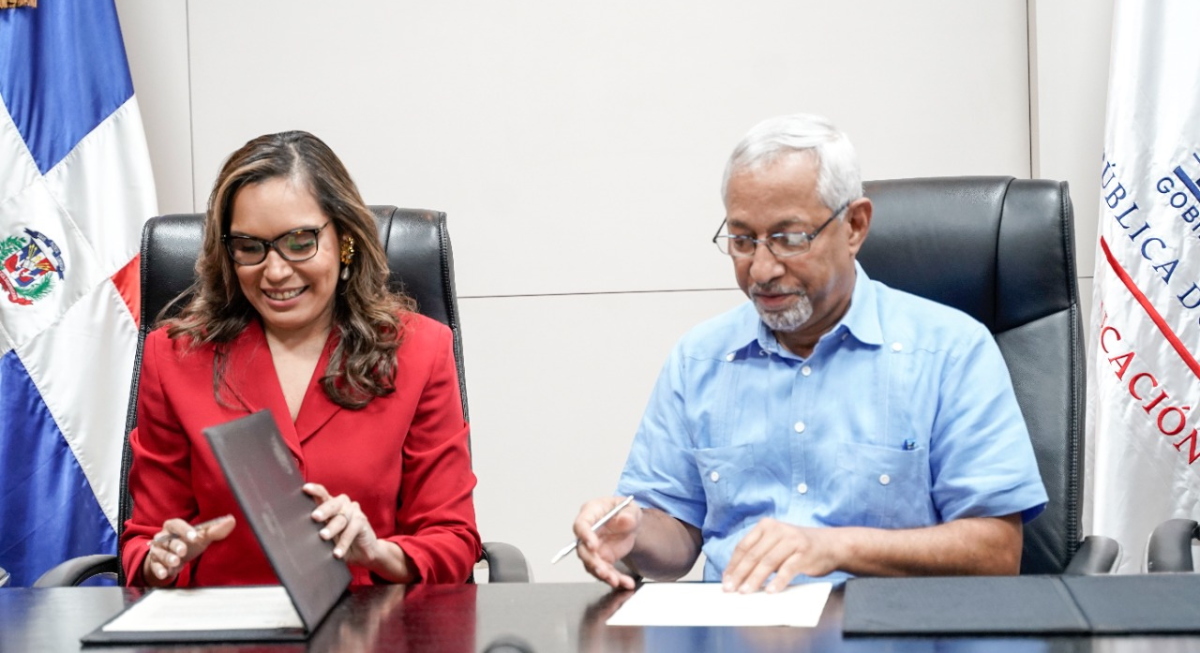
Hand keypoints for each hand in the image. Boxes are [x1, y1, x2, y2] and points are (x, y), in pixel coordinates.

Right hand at [143, 515, 235, 586]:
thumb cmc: (188, 543)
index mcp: (173, 526)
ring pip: (161, 553)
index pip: (177, 524)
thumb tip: (231, 520)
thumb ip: (215, 530)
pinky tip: (165, 573)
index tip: (195, 537)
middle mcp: (162, 537)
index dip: (185, 530)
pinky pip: (155, 566)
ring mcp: (157, 550)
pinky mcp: (155, 563)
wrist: (174, 559)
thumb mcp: (201, 537)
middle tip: (183, 551)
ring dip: (168, 558)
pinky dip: (159, 570)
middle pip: (167, 540)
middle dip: (176, 545)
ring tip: (176, 562)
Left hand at [303, 482, 382, 567]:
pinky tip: (337, 553)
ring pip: (341, 517)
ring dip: (332, 528)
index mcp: (330, 505)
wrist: (363, 553)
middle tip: (315, 517)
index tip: (305, 489)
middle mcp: (342, 505)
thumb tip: (296, 536)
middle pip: (333, 503)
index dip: (315, 490)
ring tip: (323, 536)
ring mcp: (354, 512)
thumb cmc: (340, 542)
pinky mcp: (362, 521)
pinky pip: (352, 529)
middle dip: (323, 509)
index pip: (322, 494)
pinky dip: (344, 542)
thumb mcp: (326, 536)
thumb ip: (316, 531)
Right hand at [573, 497, 641, 589]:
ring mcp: (593, 548)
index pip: (581, 525)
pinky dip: (616, 579)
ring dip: (603, 575)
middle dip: (592, 563)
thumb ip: (628, 514)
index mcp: (590, 513)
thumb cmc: (624, 510)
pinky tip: (626, 583)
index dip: (584, 536)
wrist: (630, 523)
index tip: (593, 547)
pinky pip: (606, 572)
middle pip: (582, 550)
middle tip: (603, 572)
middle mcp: (587, 532)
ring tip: (616, 581)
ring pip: (592, 565)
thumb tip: (625, 520)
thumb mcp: (630, 508)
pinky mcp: (602, 559)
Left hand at [723, 518, 839, 592]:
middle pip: (753, 555)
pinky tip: (770, 591)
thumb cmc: (798, 547)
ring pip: (768, 562)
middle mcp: (778, 530)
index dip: (733, 564)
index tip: (726, 580)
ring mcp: (792, 541)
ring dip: (755, 579)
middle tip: (731, 589)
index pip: (744, 546)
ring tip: (746, 592)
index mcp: (766, 526)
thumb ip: (759, 554)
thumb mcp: (776, 544)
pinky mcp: (804, 553)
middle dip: (740, 574)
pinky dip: (778, 581)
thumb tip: (736, 576)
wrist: (831, 544)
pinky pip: (787, 569)